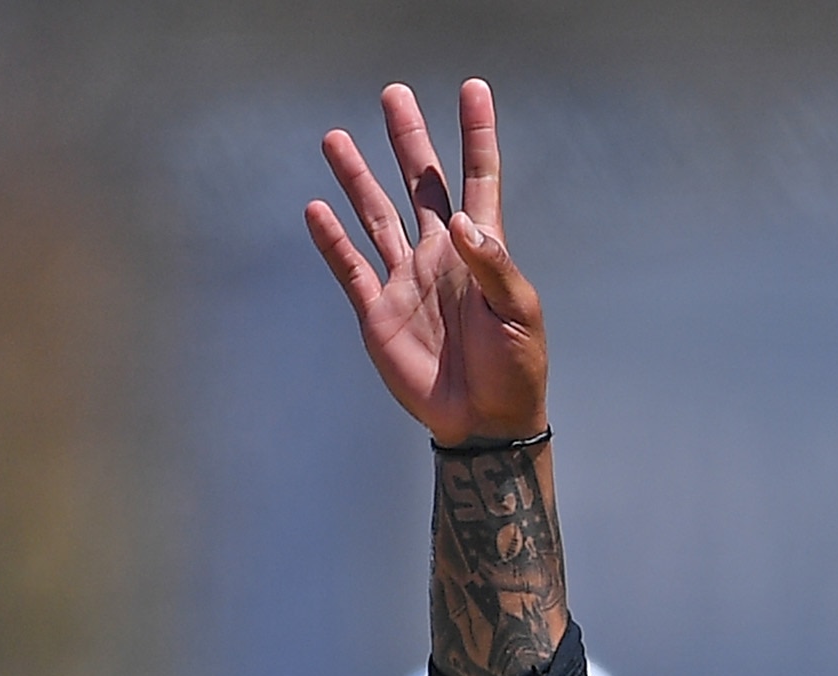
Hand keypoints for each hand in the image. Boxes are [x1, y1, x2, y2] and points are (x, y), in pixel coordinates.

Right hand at [306, 81, 548, 445]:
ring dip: (357, 177)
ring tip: (336, 136)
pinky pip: (351, 266)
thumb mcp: (520, 314)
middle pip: (420, 183)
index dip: (476, 134)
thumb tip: (463, 221)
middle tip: (395, 95)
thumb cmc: (516, 369)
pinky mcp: (379, 311)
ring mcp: (407, 281)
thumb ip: (494, 265)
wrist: (485, 423)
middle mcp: (440, 255)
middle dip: (408, 139)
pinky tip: (317, 208)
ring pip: (376, 214)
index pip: (477, 179)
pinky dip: (332, 239)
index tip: (473, 89)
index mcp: (480, 250)